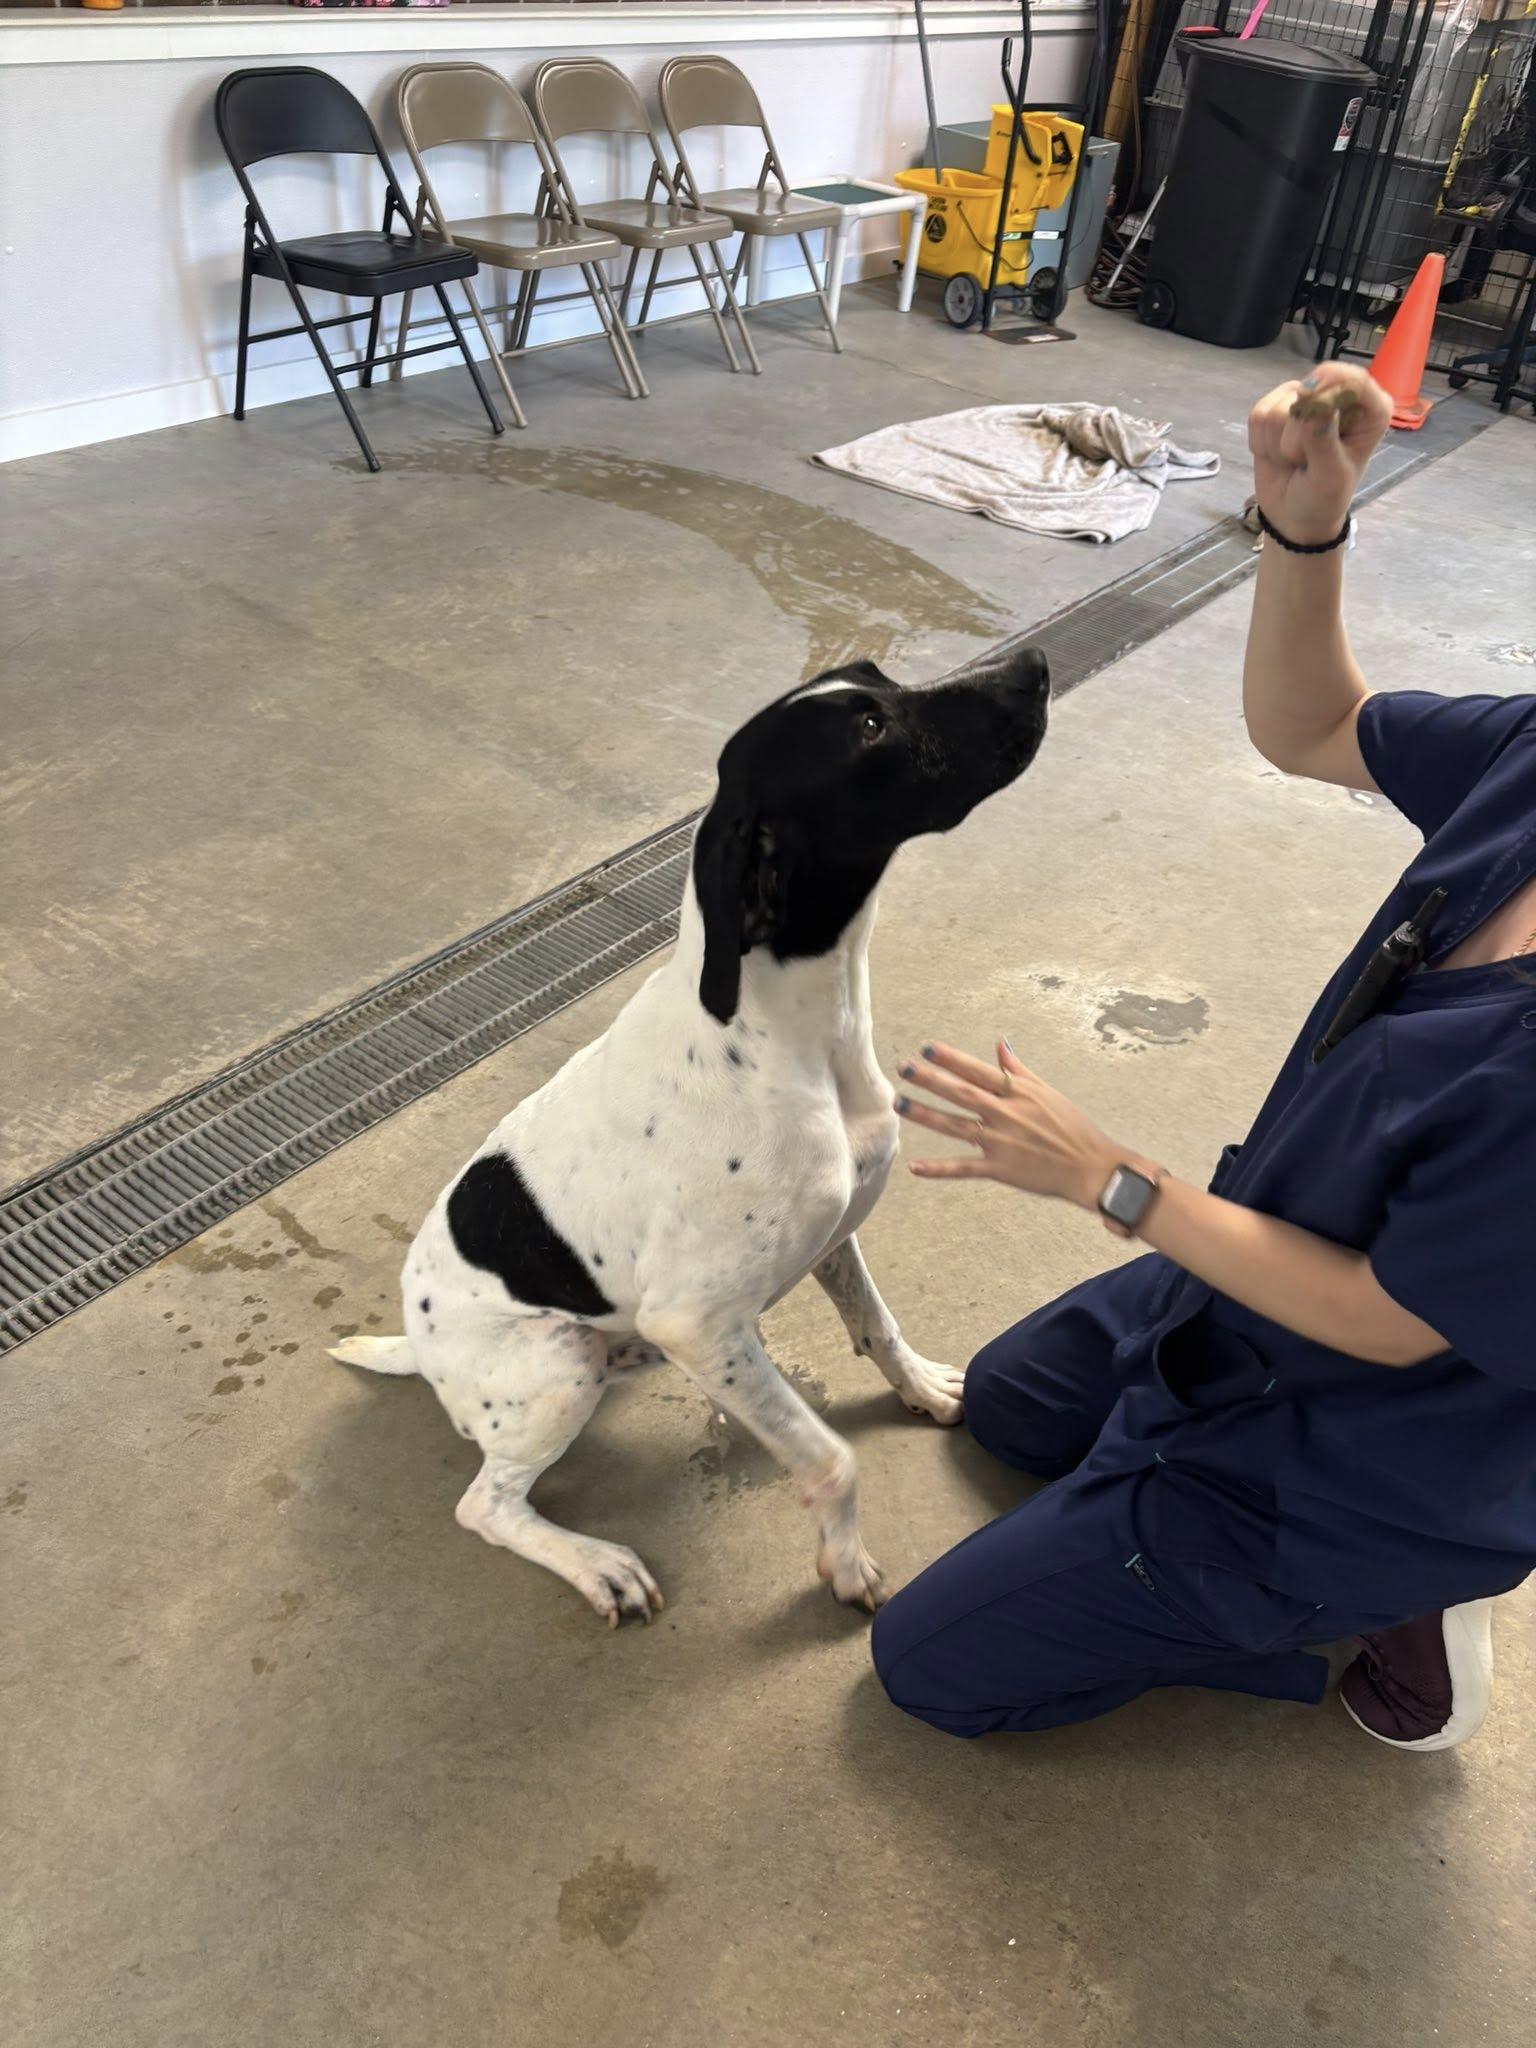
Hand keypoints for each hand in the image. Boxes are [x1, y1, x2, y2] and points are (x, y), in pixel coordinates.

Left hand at [893, 1040, 1120, 1208]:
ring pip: (955, 1126)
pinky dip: (938, 1169)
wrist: (1090, 1167)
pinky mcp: (999, 1169)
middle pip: (960, 1093)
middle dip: (929, 1080)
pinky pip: (964, 1168)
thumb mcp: (1046, 1091)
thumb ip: (1018, 1069)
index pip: (977, 1071)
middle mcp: (1005, 1114)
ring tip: (899, 1103)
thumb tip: (1000, 1042)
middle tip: (903, 1068)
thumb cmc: (1072, 1127)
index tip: (926, 1048)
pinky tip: (914, 1167)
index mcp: (1017, 1092)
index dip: (951, 1059)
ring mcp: (1000, 1142)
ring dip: (925, 1115)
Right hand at [1248, 363, 1390, 545]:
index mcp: (1370, 409)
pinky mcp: (1276, 408)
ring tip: (1295, 461)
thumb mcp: (1330, 475)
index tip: (1310, 418)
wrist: (1294, 516)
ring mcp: (1306, 400)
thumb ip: (1323, 437)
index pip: (1352, 379)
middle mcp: (1339, 396)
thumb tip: (1310, 399)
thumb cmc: (1323, 499)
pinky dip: (1262, 442)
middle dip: (1298, 431)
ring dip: (1279, 444)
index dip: (1326, 394)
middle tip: (1308, 459)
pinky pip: (1258, 414)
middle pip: (1309, 389)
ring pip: (1279, 406)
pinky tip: (1276, 455)